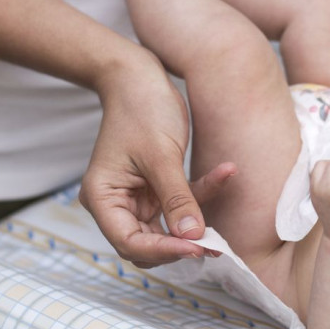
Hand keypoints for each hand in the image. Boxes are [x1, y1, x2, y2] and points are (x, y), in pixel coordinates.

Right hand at [79, 61, 233, 266]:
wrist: (140, 77)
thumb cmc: (141, 109)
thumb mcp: (161, 155)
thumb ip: (177, 198)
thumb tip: (192, 238)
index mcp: (103, 198)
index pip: (129, 242)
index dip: (163, 250)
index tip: (196, 248)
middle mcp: (116, 203)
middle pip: (147, 244)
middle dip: (180, 245)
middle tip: (214, 245)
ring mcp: (137, 197)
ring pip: (168, 228)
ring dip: (195, 224)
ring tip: (222, 228)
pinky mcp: (157, 187)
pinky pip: (182, 202)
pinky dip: (203, 192)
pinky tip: (226, 172)